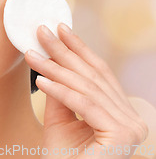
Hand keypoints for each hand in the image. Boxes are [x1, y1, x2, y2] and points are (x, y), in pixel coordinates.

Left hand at [24, 23, 147, 158]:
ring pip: (85, 88)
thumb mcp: (59, 119)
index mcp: (121, 113)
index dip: (79, 48)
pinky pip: (84, 105)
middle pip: (91, 76)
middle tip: (42, 31)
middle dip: (63, 51)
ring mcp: (130, 128)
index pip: (98, 73)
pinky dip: (60, 91)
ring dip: (54, 68)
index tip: (61, 28)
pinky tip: (41, 80)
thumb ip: (59, 92)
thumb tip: (49, 61)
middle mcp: (132, 119)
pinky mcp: (121, 136)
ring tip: (32, 54)